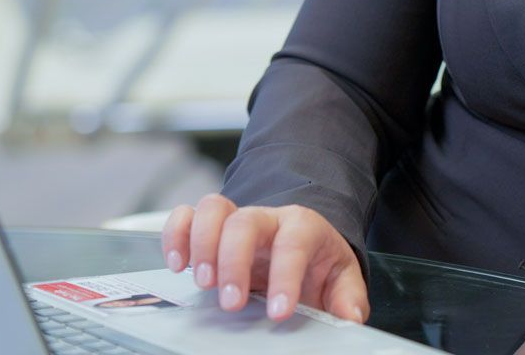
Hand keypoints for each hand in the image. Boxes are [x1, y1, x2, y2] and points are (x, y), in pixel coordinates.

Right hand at [161, 194, 368, 323]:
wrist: (300, 246)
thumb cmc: (317, 262)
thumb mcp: (341, 278)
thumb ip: (348, 297)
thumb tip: (350, 316)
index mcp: (303, 227)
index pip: (294, 243)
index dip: (285, 277)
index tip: (278, 311)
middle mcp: (267, 218)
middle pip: (245, 222)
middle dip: (234, 261)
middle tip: (231, 301)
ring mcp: (235, 220)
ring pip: (213, 208)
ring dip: (201, 243)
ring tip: (202, 282)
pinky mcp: (210, 229)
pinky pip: (185, 216)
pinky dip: (175, 235)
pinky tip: (177, 264)